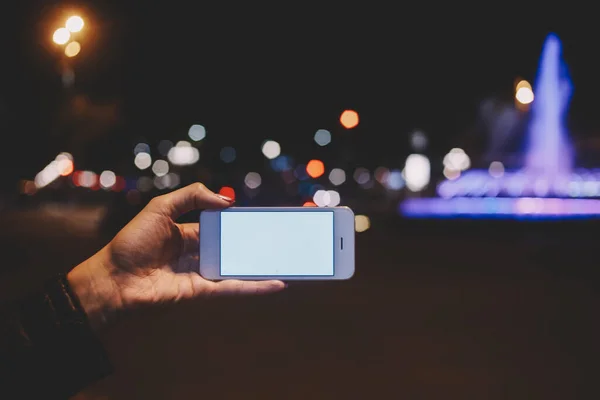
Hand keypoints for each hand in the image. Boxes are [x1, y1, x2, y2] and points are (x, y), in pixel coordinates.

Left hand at [67, 183, 284, 330]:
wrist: (113, 279)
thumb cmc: (131, 242)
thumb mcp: (160, 208)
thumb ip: (191, 197)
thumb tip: (227, 201)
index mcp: (186, 233)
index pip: (218, 225)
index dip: (236, 222)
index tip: (258, 218)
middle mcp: (195, 254)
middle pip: (230, 247)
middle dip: (253, 243)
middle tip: (279, 238)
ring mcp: (200, 274)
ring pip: (236, 269)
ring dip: (259, 266)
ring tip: (285, 259)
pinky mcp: (202, 292)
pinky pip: (232, 288)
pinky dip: (254, 287)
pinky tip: (275, 283)